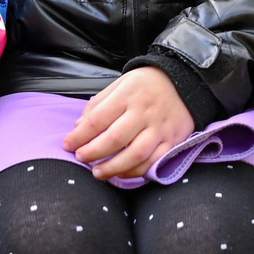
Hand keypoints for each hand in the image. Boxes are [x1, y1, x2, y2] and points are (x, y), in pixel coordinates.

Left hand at [63, 66, 194, 182]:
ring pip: (135, 154)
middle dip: (93, 153)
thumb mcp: (119, 84)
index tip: (68, 145)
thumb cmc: (146, 84)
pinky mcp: (172, 140)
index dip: (79, 136)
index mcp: (127, 95)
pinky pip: (154, 162)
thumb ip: (98, 105)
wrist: (184, 80)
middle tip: (81, 158)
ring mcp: (160, 128)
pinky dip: (136, 171)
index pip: (97, 120)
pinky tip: (122, 173)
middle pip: (114, 139)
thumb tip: (79, 127)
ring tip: (98, 172)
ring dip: (113, 167)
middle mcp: (144, 112)